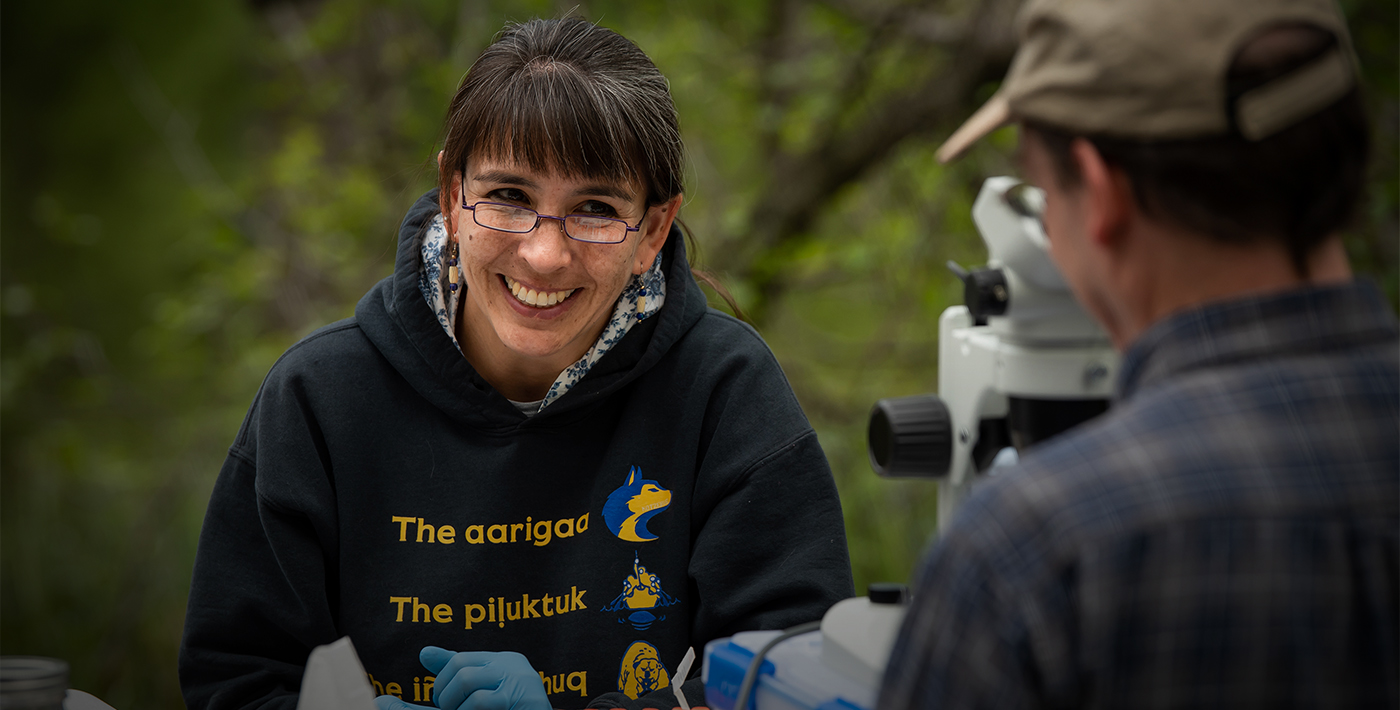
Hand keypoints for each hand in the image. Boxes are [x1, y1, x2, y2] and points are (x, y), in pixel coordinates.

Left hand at [375, 647, 551, 709]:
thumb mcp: (481, 691)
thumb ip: (455, 673)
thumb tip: (424, 653)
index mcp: (503, 661)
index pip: (459, 659)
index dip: (441, 682)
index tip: (441, 702)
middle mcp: (514, 666)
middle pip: (462, 671)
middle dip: (445, 697)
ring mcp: (522, 682)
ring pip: (469, 686)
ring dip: (457, 708)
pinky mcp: (527, 701)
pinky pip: (482, 702)